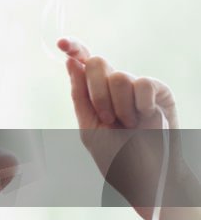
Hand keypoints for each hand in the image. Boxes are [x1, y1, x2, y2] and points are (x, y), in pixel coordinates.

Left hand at [58, 37, 193, 219]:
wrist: (146, 176)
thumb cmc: (117, 157)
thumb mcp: (90, 129)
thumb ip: (79, 95)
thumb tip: (70, 62)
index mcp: (95, 92)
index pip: (83, 62)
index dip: (74, 47)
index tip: (61, 43)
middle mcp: (114, 85)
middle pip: (96, 62)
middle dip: (96, 92)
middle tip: (107, 117)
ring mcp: (135, 86)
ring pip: (118, 76)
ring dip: (119, 107)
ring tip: (128, 125)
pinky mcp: (158, 90)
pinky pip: (142, 83)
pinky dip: (140, 105)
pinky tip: (143, 118)